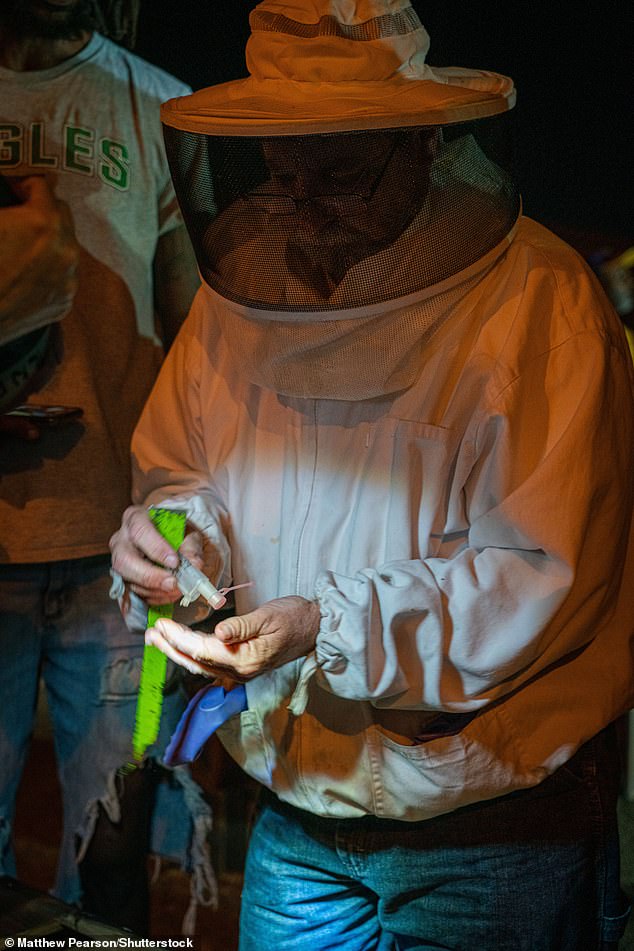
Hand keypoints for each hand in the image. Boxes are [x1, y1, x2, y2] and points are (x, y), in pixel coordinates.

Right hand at [0, 176, 78, 338]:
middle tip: (19, 214)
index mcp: (43, 222)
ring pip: (66, 247)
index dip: (22, 184)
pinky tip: (26, 275)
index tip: (11, 189)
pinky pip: (63, 276)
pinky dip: (49, 270)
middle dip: (42, 210)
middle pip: (62, 214)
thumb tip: (7, 184)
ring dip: (49, 241)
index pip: (42, 185)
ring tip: (23, 247)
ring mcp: (68, 280)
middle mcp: (66, 250)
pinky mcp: (64, 304)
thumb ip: (2, 201)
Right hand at [109, 504, 202, 604]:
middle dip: (149, 576)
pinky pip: (133, 593)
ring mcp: (120, 561)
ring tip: (177, 589)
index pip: (139, 531)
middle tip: (172, 583)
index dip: (156, 548)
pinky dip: (153, 597)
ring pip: (128, 580)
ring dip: (155, 590)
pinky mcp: (124, 579)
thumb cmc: (176, 530)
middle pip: (124, 560)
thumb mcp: (188, 530)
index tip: (174, 561)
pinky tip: (169, 594)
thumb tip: (194, 564)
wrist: (169, 536)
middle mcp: (121, 540)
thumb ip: (192, 545)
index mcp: (135, 518)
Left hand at [145, 595, 320, 680]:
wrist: (315, 628)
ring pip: (200, 665)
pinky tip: (179, 646)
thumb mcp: (270, 615)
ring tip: (157, 639)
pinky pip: (209, 664)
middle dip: (170, 648)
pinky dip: (190, 654)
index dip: (179, 638)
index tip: (161, 625)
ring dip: (176, 652)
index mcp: (246, 659)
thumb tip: (218, 632)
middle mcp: (240, 672)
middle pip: (196, 662)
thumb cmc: (295, 617)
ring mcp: (241, 672)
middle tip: (149, 634)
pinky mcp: (241, 667)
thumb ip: (243, 625)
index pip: (203, 650)